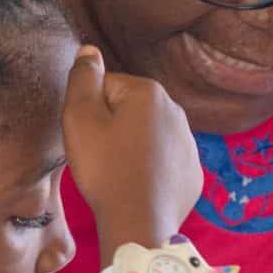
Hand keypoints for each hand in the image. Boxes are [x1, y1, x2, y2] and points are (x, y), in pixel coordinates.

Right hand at [61, 46, 200, 248]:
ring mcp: (189, 144)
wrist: (139, 223)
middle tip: (100, 158)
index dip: (89, 112)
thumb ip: (82, 78)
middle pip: (129, 111)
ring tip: (118, 175)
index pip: (106, 88)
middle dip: (112, 128)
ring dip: (132, 149)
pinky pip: (163, 163)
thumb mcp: (80, 118)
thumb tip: (89, 49)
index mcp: (149, 92)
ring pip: (147, 137)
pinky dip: (150, 171)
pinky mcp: (192, 174)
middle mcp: (176, 111)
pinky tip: (137, 188)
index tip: (88, 137)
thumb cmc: (105, 169)